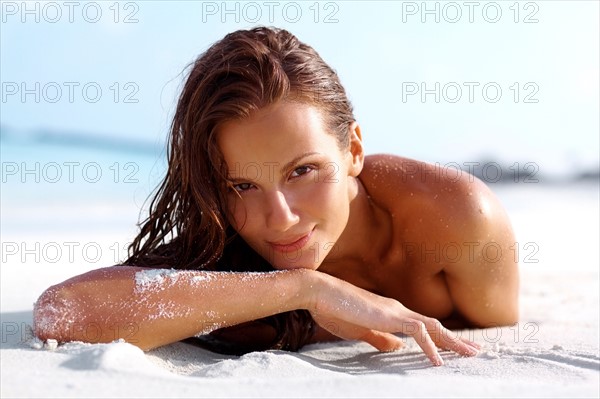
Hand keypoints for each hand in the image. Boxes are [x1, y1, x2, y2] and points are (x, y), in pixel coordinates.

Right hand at [309, 274, 479, 365]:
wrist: (319, 292)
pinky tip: (438, 362)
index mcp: (391, 313)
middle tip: (475, 351)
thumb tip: (399, 348)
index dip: (441, 337)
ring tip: (469, 354)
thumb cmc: (334, 310)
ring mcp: (395, 311)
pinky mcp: (389, 316)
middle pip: (434, 325)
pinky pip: (417, 332)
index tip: (456, 348)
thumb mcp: (360, 331)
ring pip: (432, 326)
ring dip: (452, 341)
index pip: (423, 327)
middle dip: (456, 339)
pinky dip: (430, 347)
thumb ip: (380, 339)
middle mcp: (398, 309)